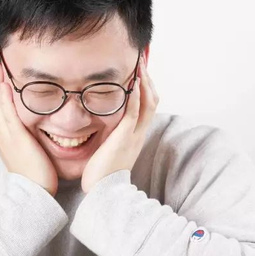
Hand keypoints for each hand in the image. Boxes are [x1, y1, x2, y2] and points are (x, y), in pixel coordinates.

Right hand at [0, 53, 58, 195]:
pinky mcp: (12, 137)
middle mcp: (2, 131)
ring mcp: (5, 134)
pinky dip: (1, 93)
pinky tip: (2, 79)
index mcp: (7, 134)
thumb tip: (46, 126)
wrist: (34, 197)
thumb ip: (36, 137)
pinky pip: (4, 111)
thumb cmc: (40, 179)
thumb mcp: (36, 152)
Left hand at [81, 54, 158, 192]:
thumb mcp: (109, 153)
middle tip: (142, 62)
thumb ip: (109, 139)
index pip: (147, 108)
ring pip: (147, 103)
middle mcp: (139, 134)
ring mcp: (134, 135)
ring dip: (144, 81)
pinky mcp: (124, 137)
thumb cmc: (101, 176)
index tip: (141, 74)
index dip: (147, 90)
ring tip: (139, 64)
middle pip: (152, 101)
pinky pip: (133, 112)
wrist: (104, 193)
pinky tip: (132, 82)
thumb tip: (101, 129)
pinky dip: (135, 95)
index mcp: (136, 137)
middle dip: (149, 80)